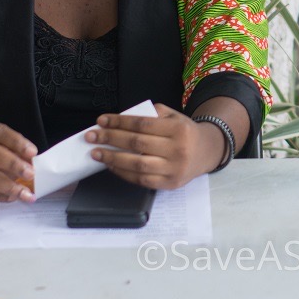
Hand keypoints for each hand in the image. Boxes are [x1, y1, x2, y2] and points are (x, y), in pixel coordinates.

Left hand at [86, 104, 221, 189]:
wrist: (206, 152)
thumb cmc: (184, 132)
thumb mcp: (173, 117)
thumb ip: (151, 115)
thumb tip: (120, 120)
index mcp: (178, 129)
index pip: (142, 124)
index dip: (119, 122)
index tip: (101, 120)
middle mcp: (177, 150)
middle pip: (137, 143)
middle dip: (111, 139)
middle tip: (92, 136)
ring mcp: (173, 169)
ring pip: (137, 164)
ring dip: (112, 158)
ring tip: (96, 153)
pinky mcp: (169, 184)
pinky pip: (141, 180)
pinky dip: (123, 173)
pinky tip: (111, 165)